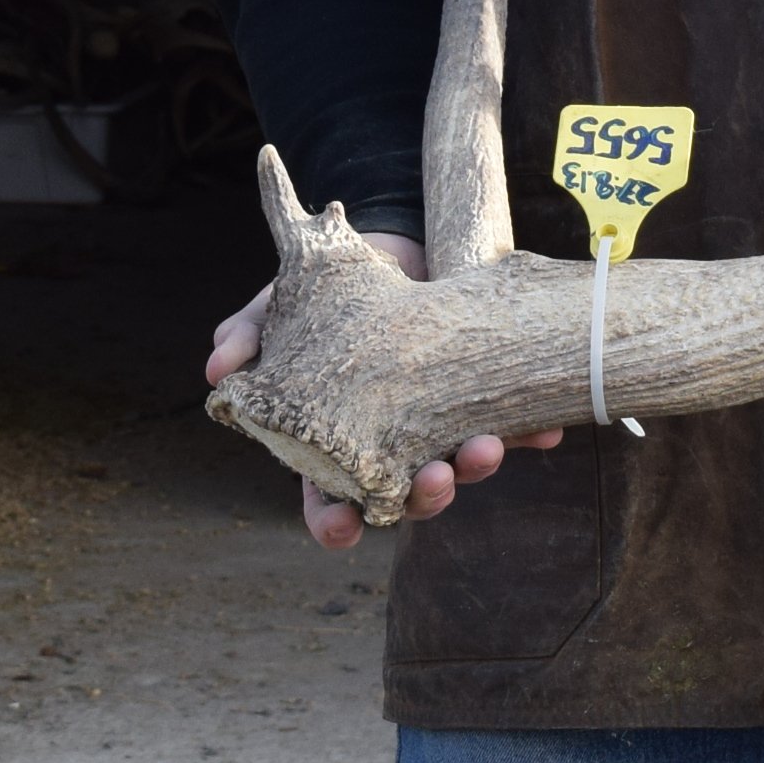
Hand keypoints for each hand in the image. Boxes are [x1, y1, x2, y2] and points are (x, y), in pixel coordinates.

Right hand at [205, 229, 559, 549]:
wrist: (395, 235)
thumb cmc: (329, 288)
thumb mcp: (282, 305)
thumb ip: (249, 333)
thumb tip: (217, 371)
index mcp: (338, 437)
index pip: (333, 497)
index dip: (337, 521)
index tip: (345, 527)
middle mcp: (394, 439)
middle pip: (408, 493)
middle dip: (426, 496)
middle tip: (435, 479)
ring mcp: (441, 417)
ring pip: (461, 463)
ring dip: (478, 464)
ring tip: (488, 446)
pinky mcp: (481, 389)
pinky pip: (514, 421)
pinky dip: (532, 431)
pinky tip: (547, 430)